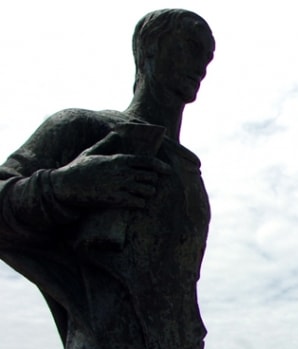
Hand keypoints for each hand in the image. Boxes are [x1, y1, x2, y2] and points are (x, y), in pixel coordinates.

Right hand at [51, 152, 169, 208]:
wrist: (66, 186)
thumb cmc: (78, 168)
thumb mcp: (91, 152)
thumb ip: (106, 143)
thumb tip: (115, 133)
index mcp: (119, 160)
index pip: (147, 161)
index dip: (160, 166)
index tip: (168, 171)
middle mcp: (123, 173)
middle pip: (151, 177)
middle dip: (152, 181)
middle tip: (147, 184)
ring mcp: (121, 187)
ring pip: (148, 191)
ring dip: (147, 193)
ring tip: (142, 194)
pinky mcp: (117, 200)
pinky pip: (140, 203)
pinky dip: (140, 203)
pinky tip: (136, 203)